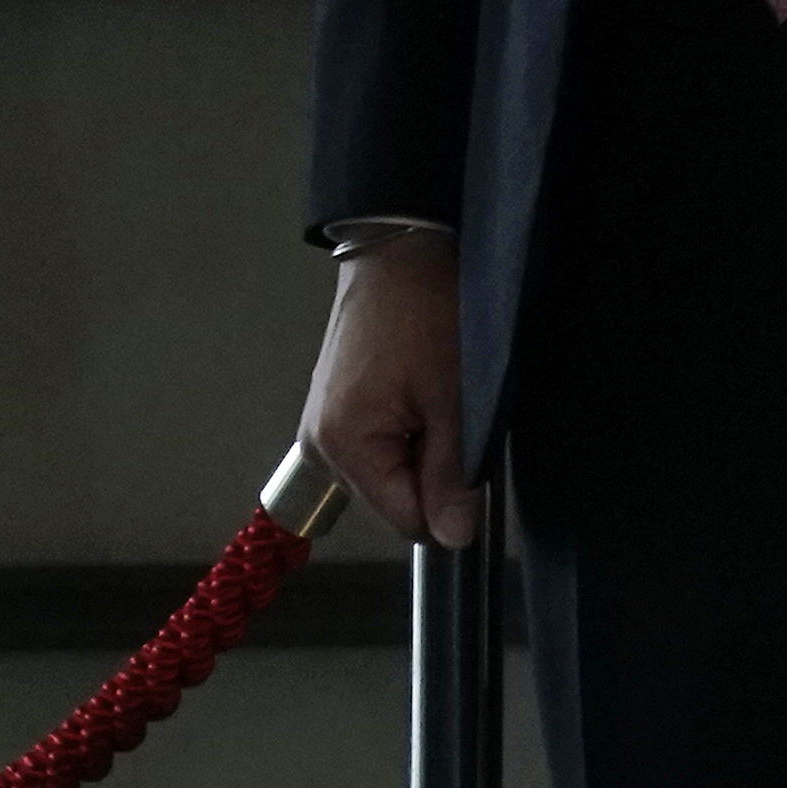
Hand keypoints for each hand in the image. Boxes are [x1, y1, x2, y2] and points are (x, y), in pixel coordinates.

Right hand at [305, 231, 478, 547]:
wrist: (398, 250)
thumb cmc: (426, 316)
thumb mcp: (454, 401)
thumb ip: (452, 476)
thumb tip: (453, 537)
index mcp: (343, 445)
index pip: (407, 520)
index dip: (449, 499)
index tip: (468, 454)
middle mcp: (319, 442)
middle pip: (393, 498)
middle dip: (431, 471)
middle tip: (448, 414)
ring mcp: (322, 423)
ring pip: (388, 472)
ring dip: (420, 449)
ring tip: (432, 397)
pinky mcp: (333, 404)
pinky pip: (377, 444)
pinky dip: (405, 430)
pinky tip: (416, 392)